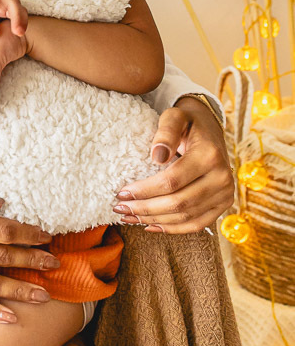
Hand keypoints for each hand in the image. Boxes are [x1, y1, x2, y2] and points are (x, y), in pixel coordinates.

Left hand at [113, 96, 234, 232]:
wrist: (210, 129)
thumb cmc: (187, 123)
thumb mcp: (174, 116)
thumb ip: (166, 132)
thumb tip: (157, 156)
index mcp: (210, 156)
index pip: (172, 181)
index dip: (145, 190)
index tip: (121, 193)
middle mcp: (222, 178)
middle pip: (179, 203)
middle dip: (146, 209)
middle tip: (120, 208)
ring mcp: (225, 195)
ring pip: (186, 218)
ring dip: (155, 220)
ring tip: (129, 217)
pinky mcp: (222, 205)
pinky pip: (196, 224)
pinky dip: (172, 228)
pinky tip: (150, 225)